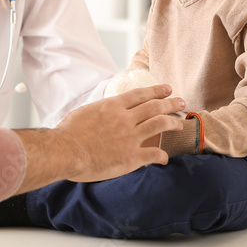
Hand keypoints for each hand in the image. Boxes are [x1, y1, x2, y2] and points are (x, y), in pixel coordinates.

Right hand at [13, 84, 184, 191]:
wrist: (66, 151)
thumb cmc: (68, 133)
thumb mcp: (84, 111)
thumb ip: (98, 110)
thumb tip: (102, 110)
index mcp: (113, 106)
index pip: (140, 94)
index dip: (157, 90)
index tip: (167, 89)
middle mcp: (125, 119)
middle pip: (154, 106)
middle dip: (171, 103)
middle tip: (181, 101)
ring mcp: (130, 137)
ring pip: (160, 124)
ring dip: (173, 122)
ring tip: (180, 123)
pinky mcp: (131, 157)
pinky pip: (154, 154)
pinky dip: (162, 156)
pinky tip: (165, 158)